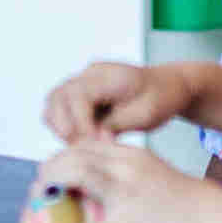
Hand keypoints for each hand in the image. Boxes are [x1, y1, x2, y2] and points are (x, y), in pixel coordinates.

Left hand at [32, 140, 221, 222]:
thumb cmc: (198, 204)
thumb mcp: (159, 175)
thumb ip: (133, 174)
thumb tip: (110, 186)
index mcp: (133, 155)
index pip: (87, 144)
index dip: (65, 155)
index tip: (57, 169)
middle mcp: (125, 166)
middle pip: (74, 154)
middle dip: (51, 167)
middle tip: (43, 186)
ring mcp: (125, 193)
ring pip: (74, 174)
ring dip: (49, 185)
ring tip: (39, 201)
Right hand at [44, 61, 195, 141]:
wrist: (168, 86)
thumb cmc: (160, 98)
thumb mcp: (145, 115)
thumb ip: (116, 126)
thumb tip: (93, 142)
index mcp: (109, 75)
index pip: (78, 95)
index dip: (79, 122)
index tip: (91, 143)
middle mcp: (90, 73)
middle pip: (58, 96)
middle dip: (65, 126)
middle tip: (82, 148)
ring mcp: (83, 80)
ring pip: (53, 101)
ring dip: (60, 126)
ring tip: (80, 145)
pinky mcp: (80, 91)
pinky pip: (60, 106)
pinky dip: (63, 124)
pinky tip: (81, 139)